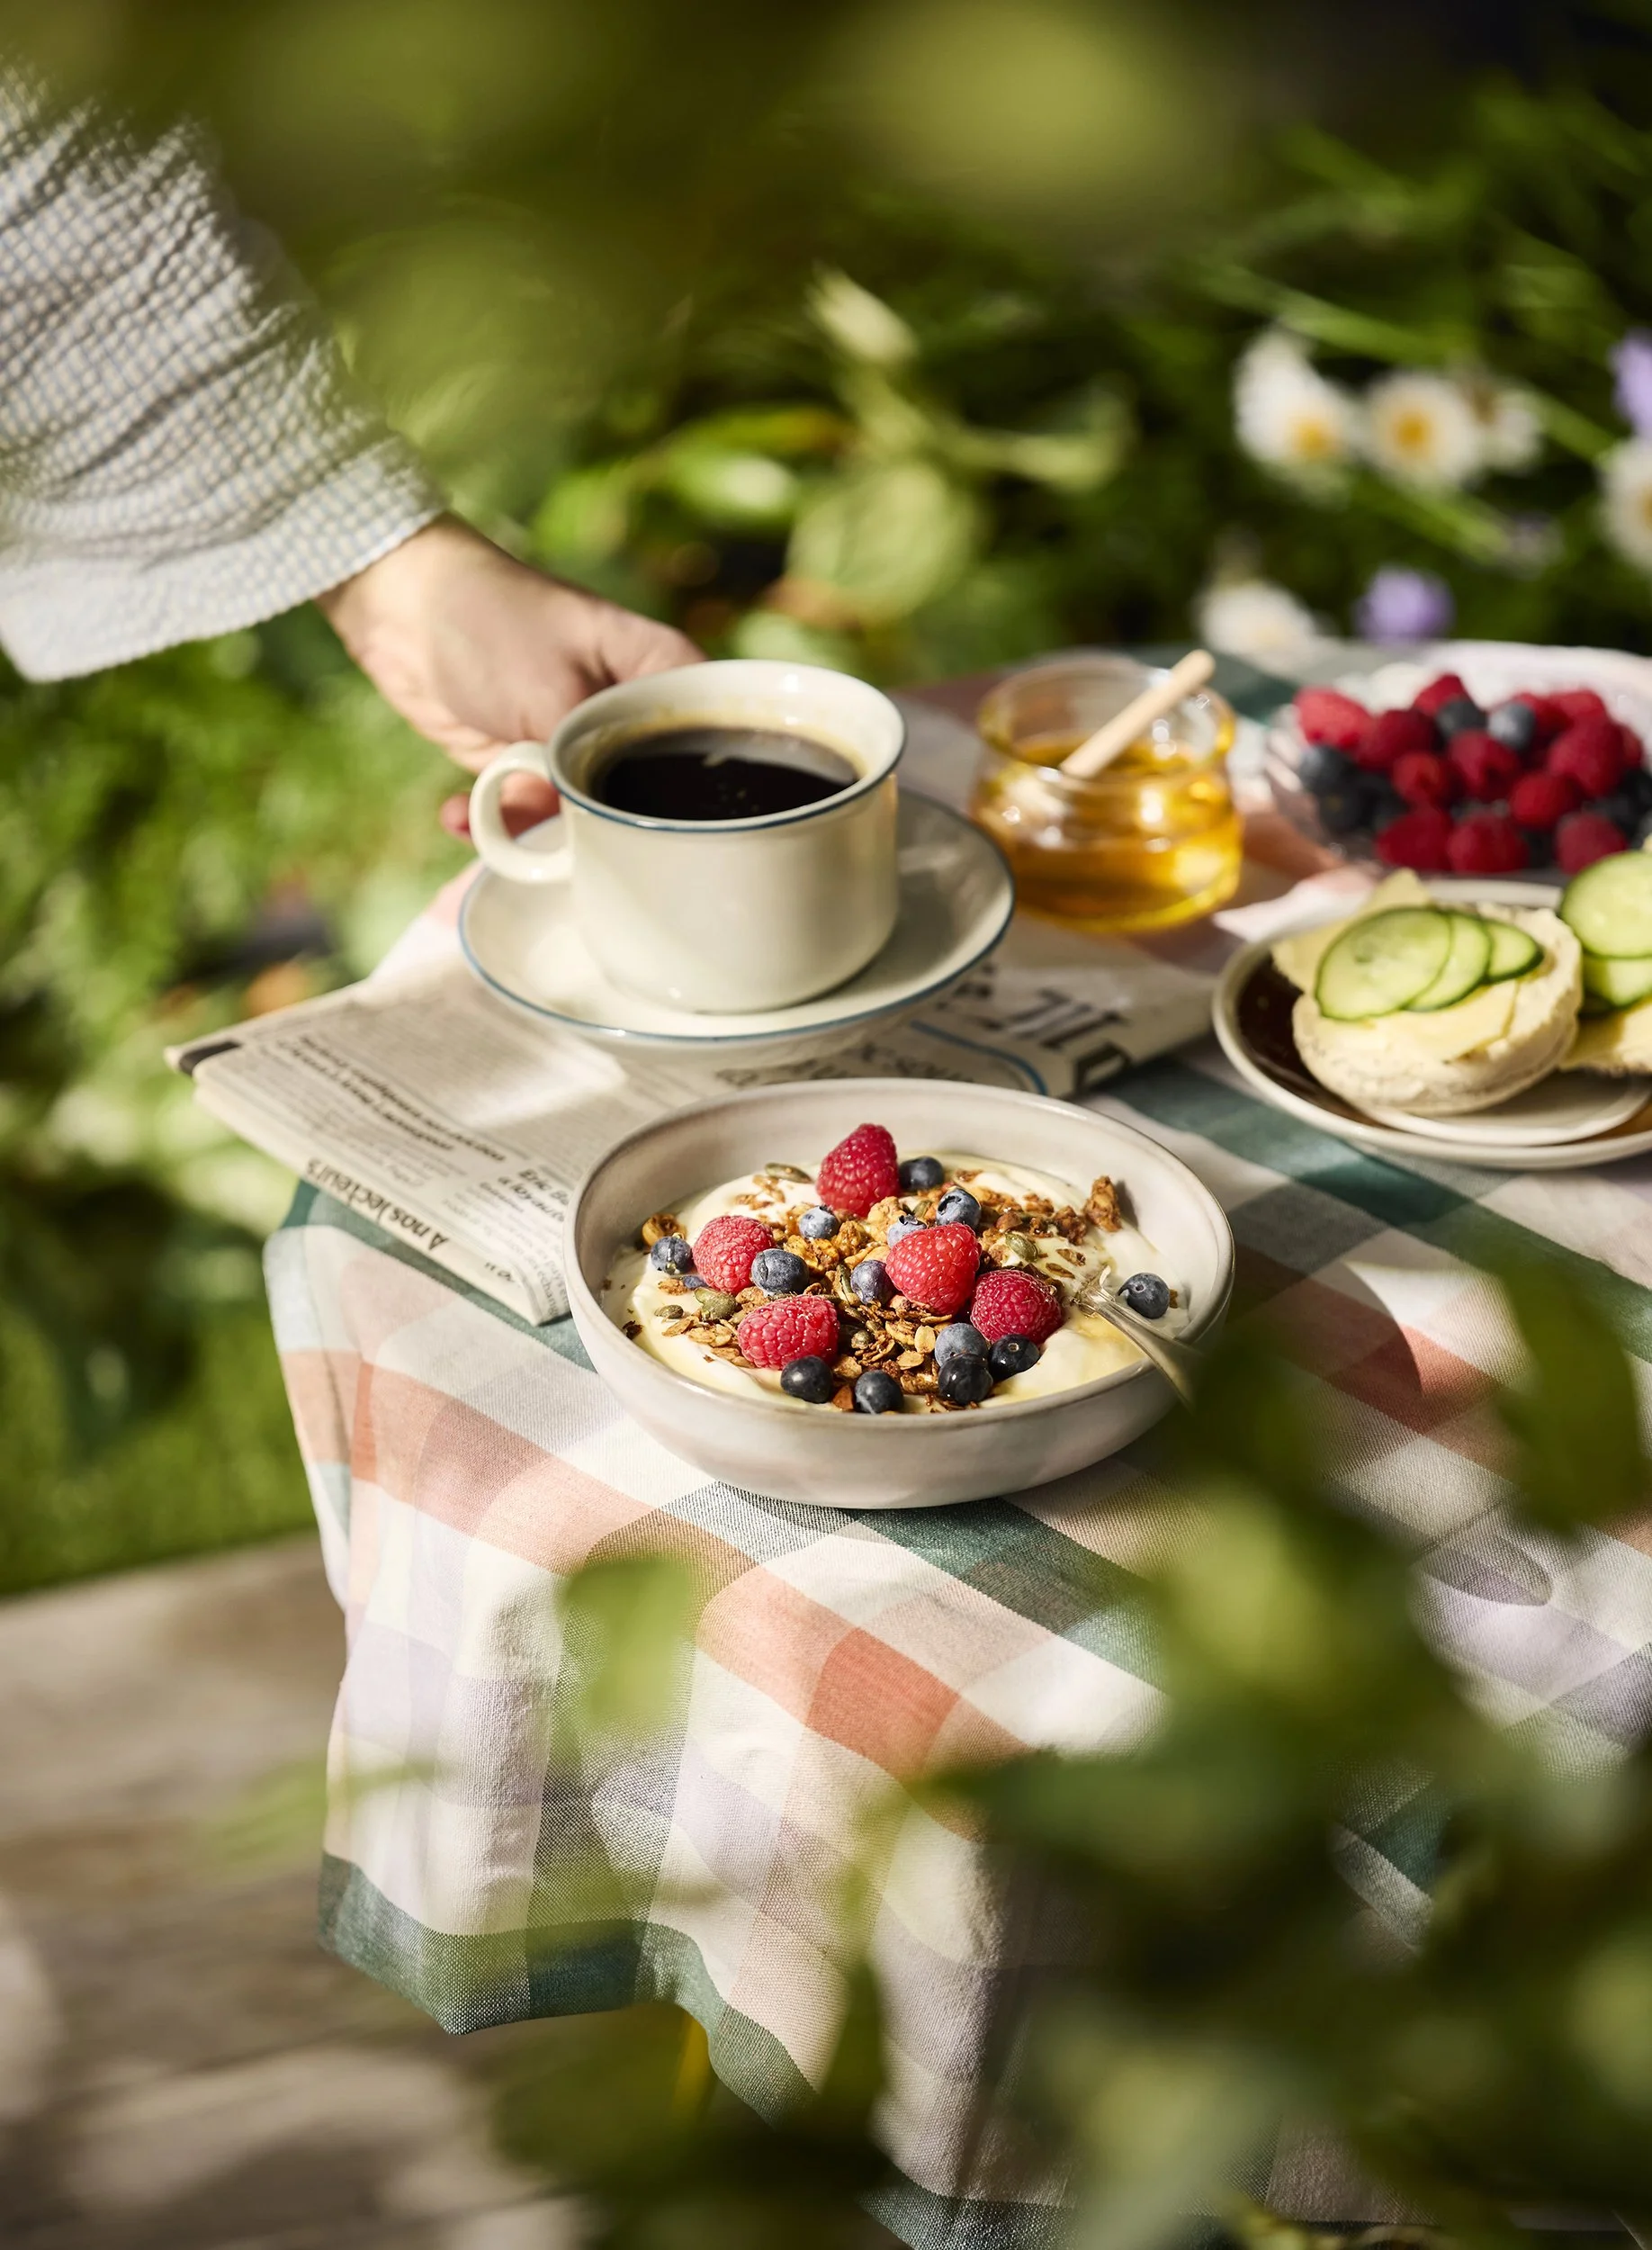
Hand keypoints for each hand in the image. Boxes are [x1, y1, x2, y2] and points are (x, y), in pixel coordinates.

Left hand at [318, 515, 701, 836]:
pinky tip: (457, 813)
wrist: (398, 606)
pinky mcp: (526, 764)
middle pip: (646, 797)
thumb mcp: (554, 695)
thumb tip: (601, 832)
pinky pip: (525, 815)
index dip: (698, 799)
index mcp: (662, 676)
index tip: (665, 836)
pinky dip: (489, 822)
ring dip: (529, 828)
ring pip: (581, 816)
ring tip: (489, 810)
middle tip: (561, 840)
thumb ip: (589, 767)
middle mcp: (630, 715)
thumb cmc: (492, 622)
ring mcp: (577, 744)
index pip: (714, 745)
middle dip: (597, 828)